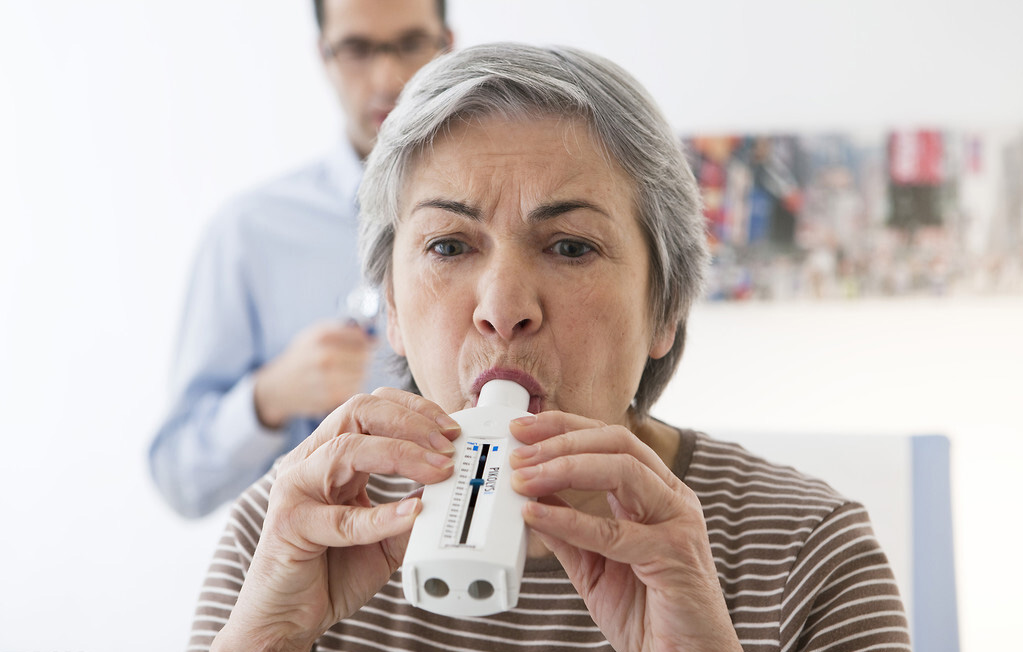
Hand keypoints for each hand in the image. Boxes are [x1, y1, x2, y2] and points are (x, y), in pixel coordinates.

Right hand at [213, 388, 459, 651]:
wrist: (289, 617)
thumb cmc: (331, 572)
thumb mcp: (385, 536)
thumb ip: (411, 508)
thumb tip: (449, 485)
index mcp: (330, 456)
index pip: (371, 408)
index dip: (414, 410)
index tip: (451, 430)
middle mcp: (310, 462)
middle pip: (358, 411)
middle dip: (411, 421)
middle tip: (448, 445)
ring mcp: (295, 489)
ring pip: (346, 449)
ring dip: (401, 454)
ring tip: (438, 470)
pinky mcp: (290, 524)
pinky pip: (341, 517)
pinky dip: (382, 516)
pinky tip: (412, 515)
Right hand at [254, 321, 375, 428]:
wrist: (278, 387)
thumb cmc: (303, 356)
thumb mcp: (316, 334)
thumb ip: (345, 330)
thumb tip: (375, 337)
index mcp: (322, 336)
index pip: (361, 337)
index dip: (366, 341)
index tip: (363, 344)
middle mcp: (324, 356)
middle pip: (364, 355)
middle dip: (364, 357)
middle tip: (355, 360)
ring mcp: (327, 378)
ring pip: (362, 373)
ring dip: (359, 372)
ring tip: (346, 372)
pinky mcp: (330, 397)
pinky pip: (355, 388)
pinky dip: (352, 386)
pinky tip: (340, 383)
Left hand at [509, 412, 741, 651]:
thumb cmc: (649, 613)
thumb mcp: (595, 563)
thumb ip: (568, 530)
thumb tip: (531, 498)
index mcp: (657, 493)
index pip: (611, 439)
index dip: (566, 427)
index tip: (524, 429)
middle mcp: (672, 499)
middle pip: (618, 441)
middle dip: (562, 440)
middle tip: (520, 452)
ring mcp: (677, 523)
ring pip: (623, 470)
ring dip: (565, 468)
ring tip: (524, 479)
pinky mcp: (674, 555)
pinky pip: (615, 532)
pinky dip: (570, 520)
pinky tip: (537, 516)